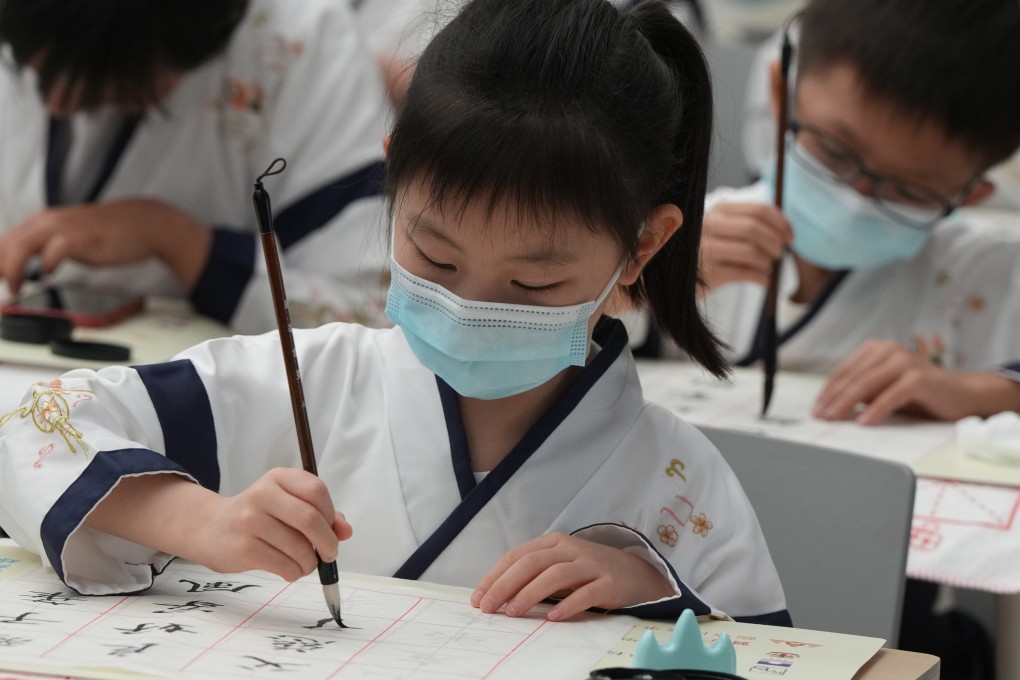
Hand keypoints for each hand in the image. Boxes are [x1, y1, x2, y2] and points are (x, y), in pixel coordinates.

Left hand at [0, 199, 212, 293]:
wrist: (144, 224)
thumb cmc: (110, 233)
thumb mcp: (70, 237)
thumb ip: (46, 247)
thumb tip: (26, 265)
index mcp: (42, 221)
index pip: (5, 240)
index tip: (0, 279)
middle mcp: (47, 221)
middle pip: (6, 244)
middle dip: (0, 268)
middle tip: (4, 288)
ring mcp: (63, 228)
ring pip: (21, 246)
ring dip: (13, 270)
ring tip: (14, 288)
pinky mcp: (81, 239)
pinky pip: (53, 252)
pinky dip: (47, 264)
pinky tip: (51, 272)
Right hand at [190, 468, 352, 581]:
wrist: (210, 528)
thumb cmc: (258, 516)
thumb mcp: (287, 504)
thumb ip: (320, 514)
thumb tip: (346, 531)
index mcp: (278, 478)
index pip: (316, 490)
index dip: (330, 514)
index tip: (332, 529)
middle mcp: (263, 494)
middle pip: (310, 519)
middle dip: (328, 543)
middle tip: (329, 554)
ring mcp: (251, 520)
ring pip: (299, 548)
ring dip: (310, 563)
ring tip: (305, 564)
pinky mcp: (244, 547)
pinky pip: (285, 565)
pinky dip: (295, 572)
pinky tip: (290, 570)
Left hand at [470, 532, 673, 621]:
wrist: (636, 574)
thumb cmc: (589, 572)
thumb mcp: (560, 566)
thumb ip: (534, 574)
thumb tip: (497, 594)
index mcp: (553, 543)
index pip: (517, 556)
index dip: (495, 576)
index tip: (478, 597)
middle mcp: (570, 549)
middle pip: (531, 563)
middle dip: (505, 585)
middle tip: (488, 607)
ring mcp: (590, 564)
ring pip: (555, 575)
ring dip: (530, 594)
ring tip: (513, 612)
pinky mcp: (608, 582)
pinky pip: (585, 593)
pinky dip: (567, 604)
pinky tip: (553, 616)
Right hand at [699, 202, 791, 292]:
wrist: (679, 276)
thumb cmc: (708, 252)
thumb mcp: (723, 230)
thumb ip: (750, 224)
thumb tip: (785, 230)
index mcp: (717, 211)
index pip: (758, 211)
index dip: (781, 223)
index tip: (790, 236)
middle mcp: (709, 226)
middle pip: (754, 229)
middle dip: (775, 243)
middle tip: (779, 254)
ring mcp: (707, 250)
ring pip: (752, 252)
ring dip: (767, 262)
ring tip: (766, 267)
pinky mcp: (709, 273)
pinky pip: (746, 274)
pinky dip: (762, 277)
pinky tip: (762, 280)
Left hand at [813, 338, 1019, 424]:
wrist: (961, 395)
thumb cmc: (919, 394)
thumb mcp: (883, 391)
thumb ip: (861, 393)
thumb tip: (830, 408)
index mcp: (876, 350)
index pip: (844, 371)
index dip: (827, 391)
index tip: (815, 409)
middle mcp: (889, 351)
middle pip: (852, 377)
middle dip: (832, 398)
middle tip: (820, 417)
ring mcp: (905, 362)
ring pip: (867, 384)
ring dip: (847, 403)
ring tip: (834, 419)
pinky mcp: (919, 379)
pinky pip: (891, 395)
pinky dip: (876, 410)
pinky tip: (863, 423)